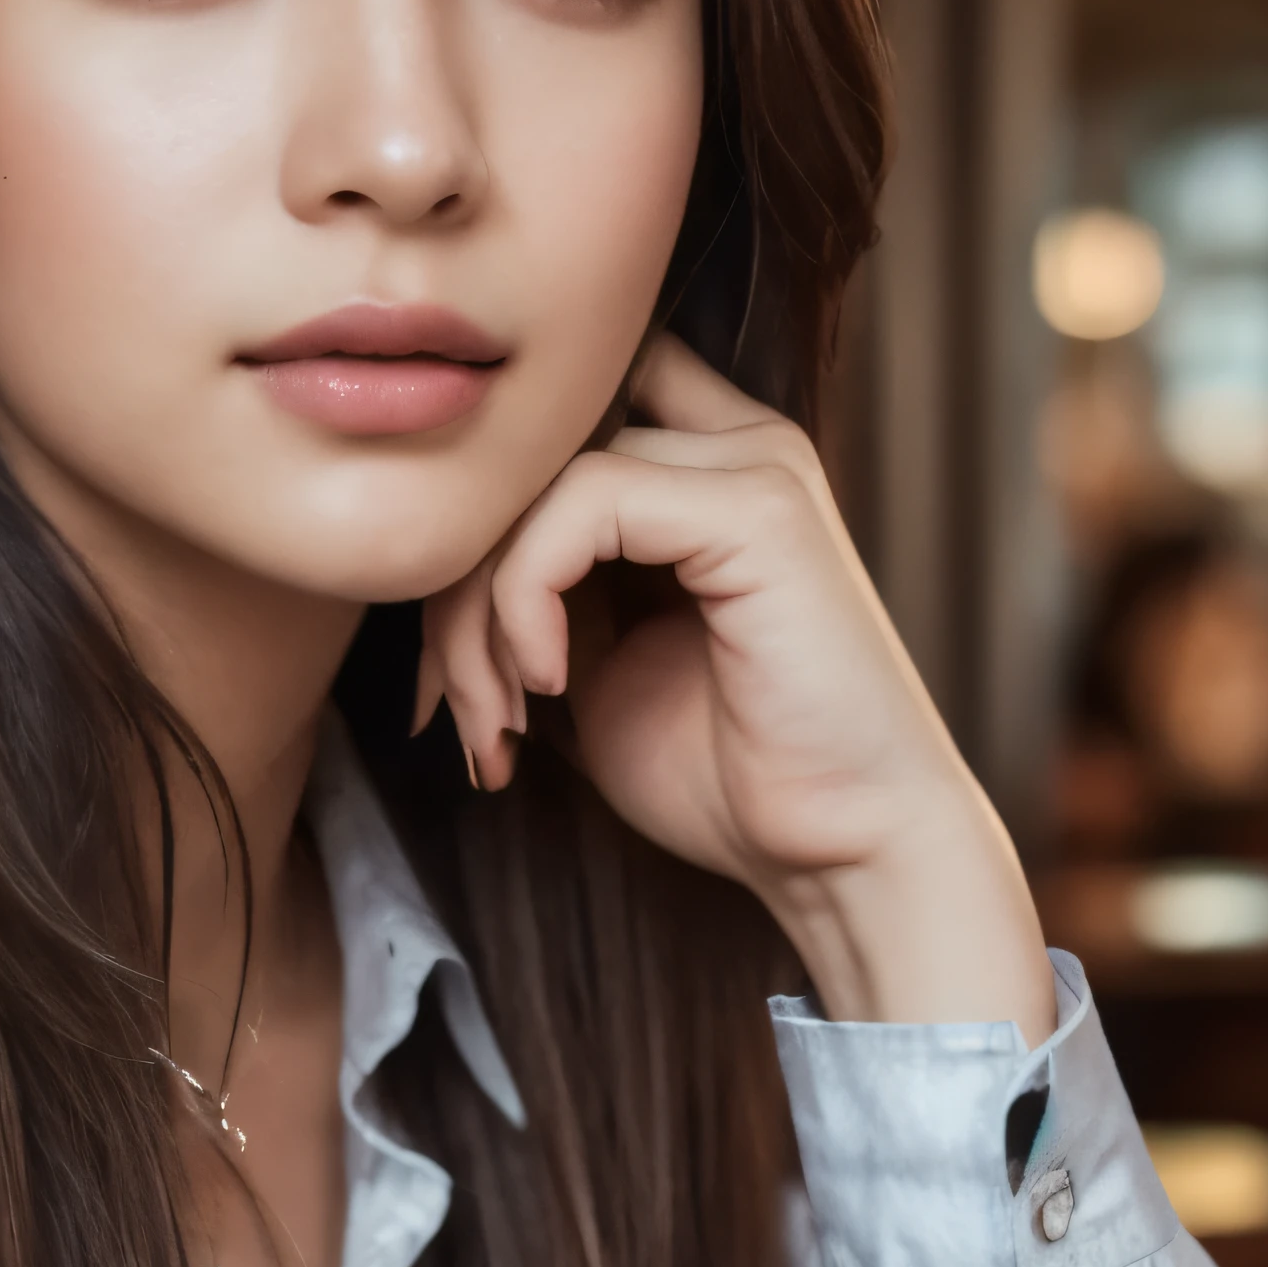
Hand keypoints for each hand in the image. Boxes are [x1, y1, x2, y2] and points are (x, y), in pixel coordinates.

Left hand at [415, 333, 1058, 1041]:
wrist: (843, 855)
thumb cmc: (728, 778)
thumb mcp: (594, 669)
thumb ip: (534, 593)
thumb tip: (424, 562)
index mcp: (705, 471)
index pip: (560, 411)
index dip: (477, 515)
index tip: (449, 656)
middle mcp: (735, 441)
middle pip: (529, 448)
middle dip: (452, 580)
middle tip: (453, 707)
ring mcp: (754, 463)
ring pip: (540, 476)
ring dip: (476, 610)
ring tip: (500, 719)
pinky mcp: (757, 506)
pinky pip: (582, 502)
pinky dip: (528, 598)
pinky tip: (550, 684)